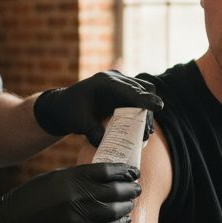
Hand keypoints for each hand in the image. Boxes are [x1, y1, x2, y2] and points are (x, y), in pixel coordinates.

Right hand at [0, 163, 139, 222]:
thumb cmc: (28, 199)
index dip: (123, 171)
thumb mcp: (51, 179)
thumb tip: (100, 176)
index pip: (106, 171)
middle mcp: (75, 195)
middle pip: (113, 190)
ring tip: (131, 204)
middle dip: (129, 189)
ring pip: (112, 211)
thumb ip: (75, 177)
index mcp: (69, 177)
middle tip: (136, 188)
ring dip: (125, 207)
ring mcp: (76, 216)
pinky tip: (123, 220)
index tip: (133, 172)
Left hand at [33, 70, 163, 144]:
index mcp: (104, 82)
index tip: (158, 106)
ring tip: (146, 134)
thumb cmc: (69, 112)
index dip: (144, 99)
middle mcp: (114, 79)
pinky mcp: (123, 91)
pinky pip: (139, 97)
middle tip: (147, 132)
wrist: (63, 106)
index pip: (129, 89)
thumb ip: (93, 132)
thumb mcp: (79, 123)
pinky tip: (142, 129)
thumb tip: (105, 143)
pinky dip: (142, 111)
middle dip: (148, 110)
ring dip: (147, 112)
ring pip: (144, 92)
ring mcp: (120, 83)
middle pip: (142, 89)